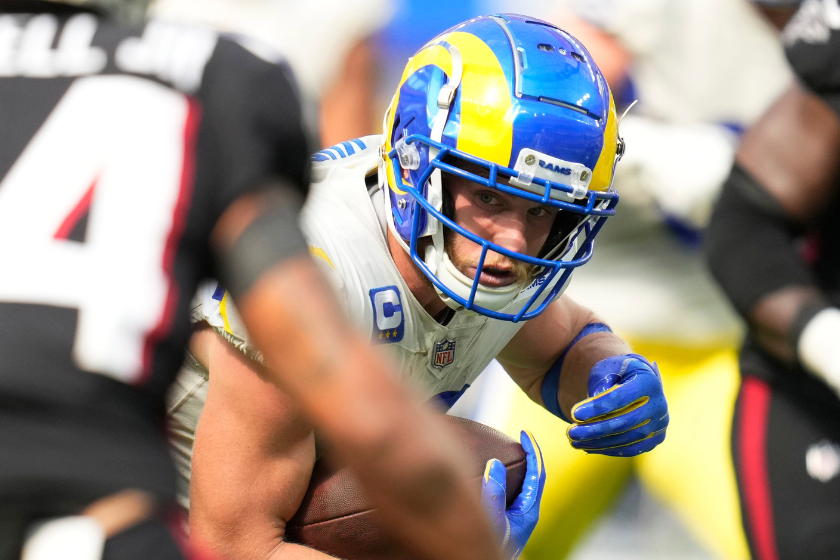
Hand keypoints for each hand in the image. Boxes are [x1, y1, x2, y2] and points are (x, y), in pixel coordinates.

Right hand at [481, 431, 544, 559]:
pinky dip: (504, 478)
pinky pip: (508, 493)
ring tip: (506, 451)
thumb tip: (495, 463)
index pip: (537, 473)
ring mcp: (516, 517)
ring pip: (521, 485)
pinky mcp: (505, 520)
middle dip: (527, 455)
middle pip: (532, 476)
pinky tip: (490, 475)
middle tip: (518, 438)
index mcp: (529, 511)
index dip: (533, 450)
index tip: (525, 433)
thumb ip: (494, 493)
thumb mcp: (493, 519)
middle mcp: (525, 512)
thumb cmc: (492, 550)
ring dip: (516, 466)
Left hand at [567, 354, 667, 456]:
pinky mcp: (654, 439)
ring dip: (598, 443)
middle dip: (594, 429)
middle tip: (570, 432)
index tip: (574, 413)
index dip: (597, 407)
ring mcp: (659, 424)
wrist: (634, 381)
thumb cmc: (616, 373)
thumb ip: (601, 383)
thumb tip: (594, 407)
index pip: (621, 398)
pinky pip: (631, 449)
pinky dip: (608, 449)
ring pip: (627, 439)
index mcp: (649, 381)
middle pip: (625, 422)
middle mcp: (659, 404)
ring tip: (574, 441)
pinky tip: (588, 447)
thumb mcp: (606, 370)